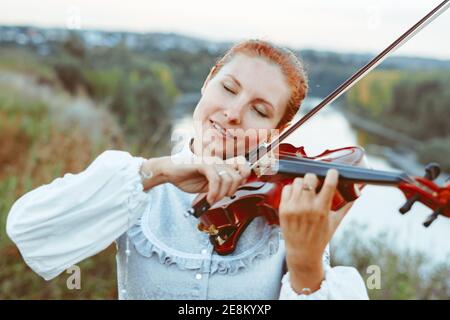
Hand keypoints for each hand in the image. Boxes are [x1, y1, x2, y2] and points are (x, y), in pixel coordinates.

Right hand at [142, 156, 250, 204]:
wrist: (169, 172)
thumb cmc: (187, 178)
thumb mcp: (208, 185)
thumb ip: (221, 186)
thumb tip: (233, 192)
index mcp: (222, 165)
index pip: (244, 168)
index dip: (243, 179)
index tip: (232, 191)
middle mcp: (219, 161)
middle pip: (239, 176)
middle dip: (231, 191)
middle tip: (220, 198)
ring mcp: (212, 161)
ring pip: (228, 179)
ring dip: (222, 194)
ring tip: (212, 200)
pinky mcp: (203, 164)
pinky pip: (216, 179)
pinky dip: (214, 192)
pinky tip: (209, 199)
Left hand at [279, 169, 353, 292]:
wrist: (302, 252)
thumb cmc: (321, 237)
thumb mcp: (336, 222)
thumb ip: (346, 206)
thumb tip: (357, 193)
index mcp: (322, 210)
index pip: (329, 184)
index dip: (332, 174)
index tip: (332, 172)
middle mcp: (307, 207)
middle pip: (310, 178)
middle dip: (315, 178)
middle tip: (316, 183)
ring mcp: (293, 207)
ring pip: (298, 181)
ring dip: (303, 183)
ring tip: (306, 189)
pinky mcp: (283, 209)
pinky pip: (286, 188)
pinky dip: (292, 189)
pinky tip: (296, 195)